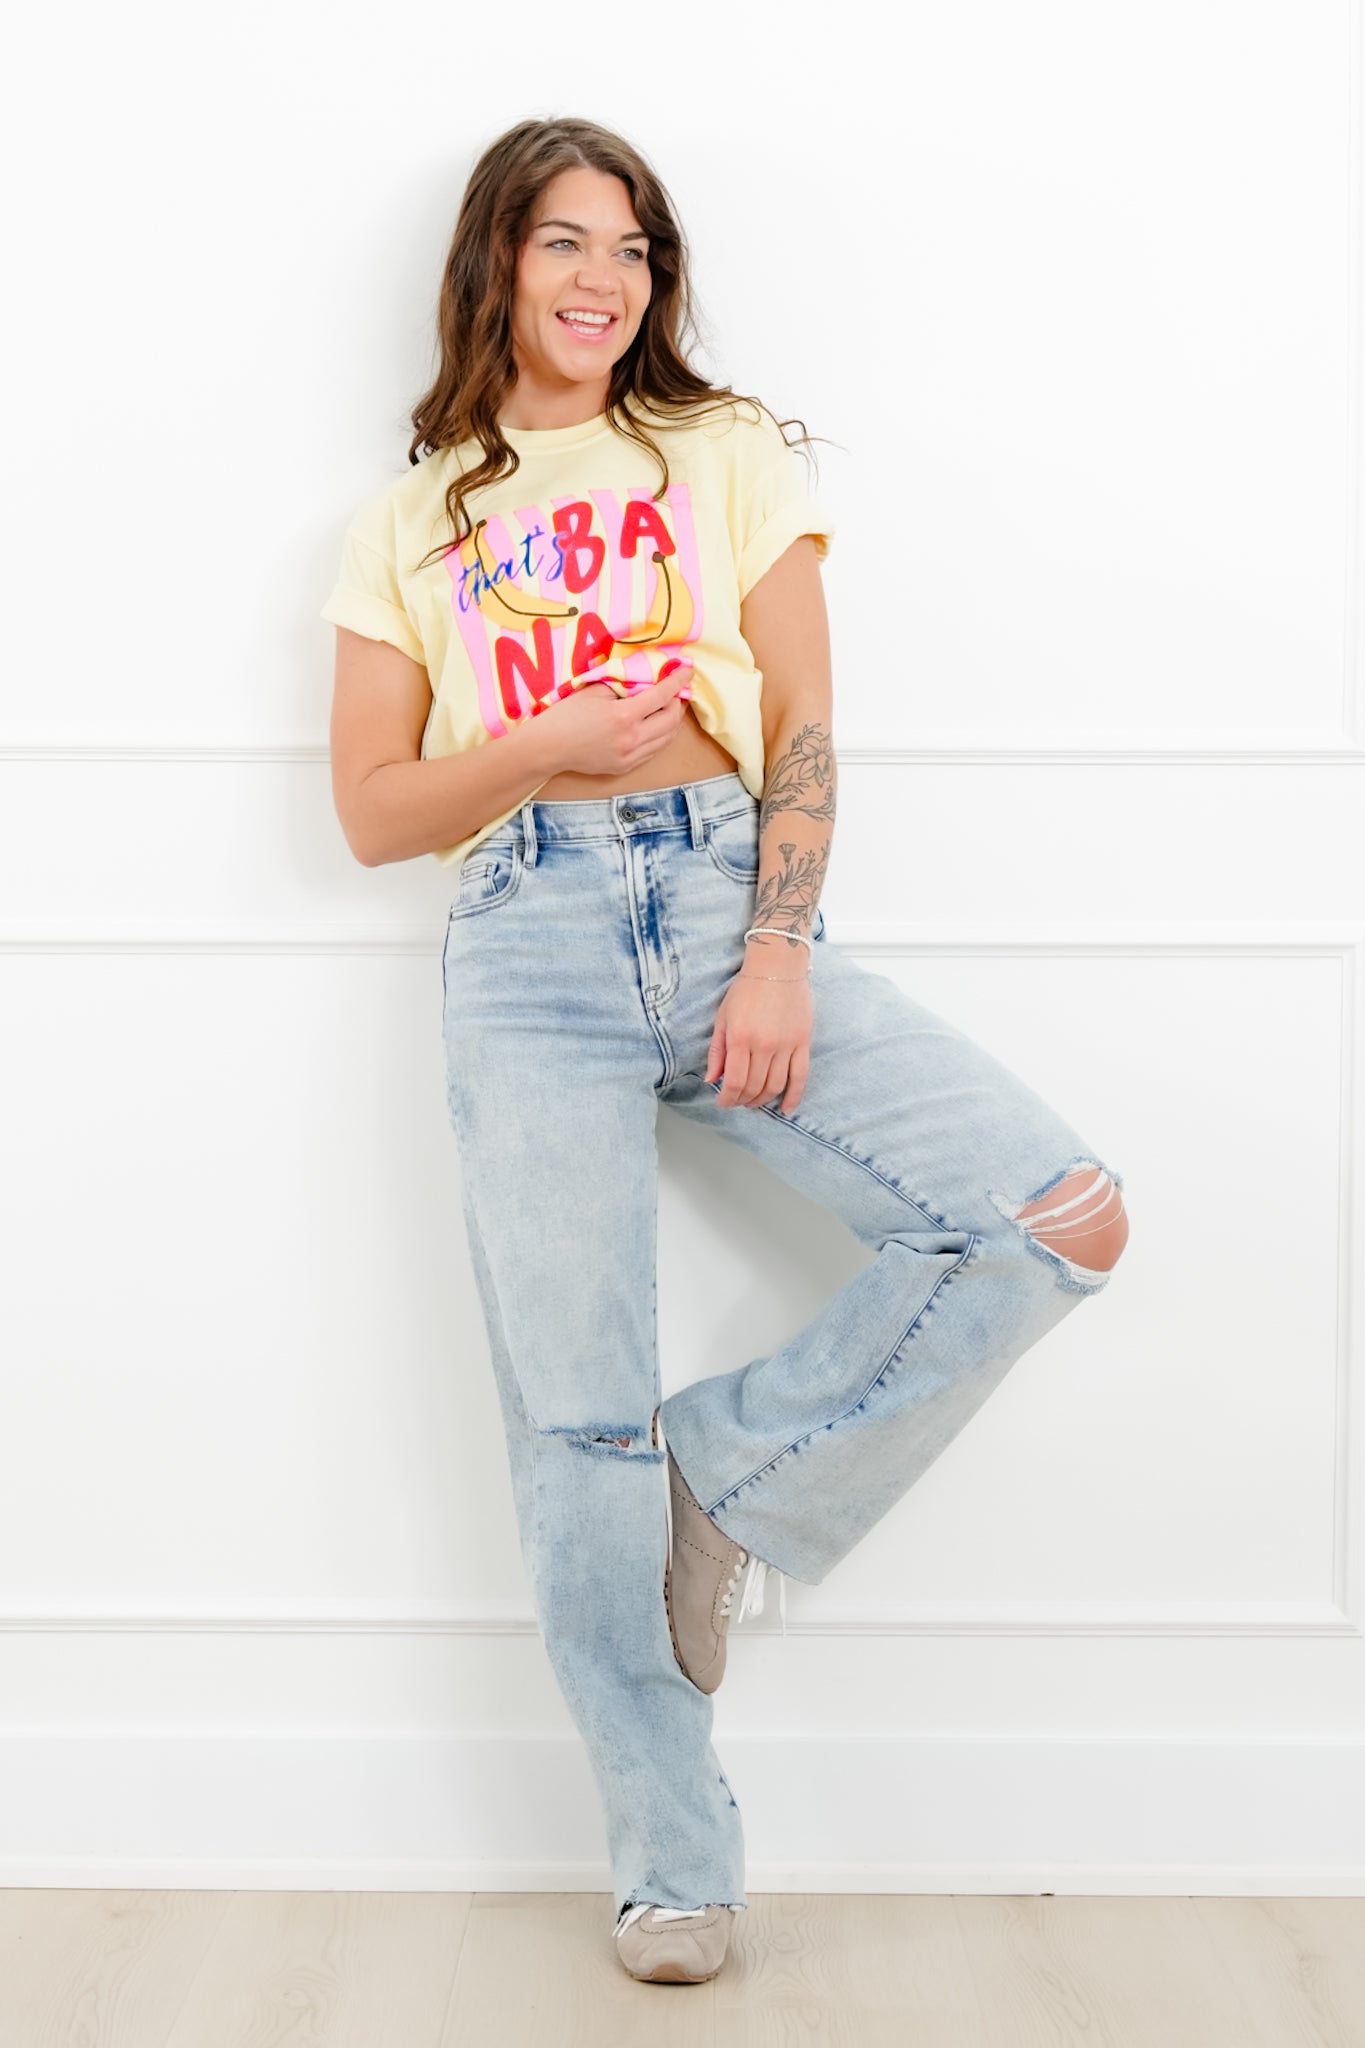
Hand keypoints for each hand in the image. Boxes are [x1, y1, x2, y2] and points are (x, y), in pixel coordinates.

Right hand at [536, 663, 692, 776]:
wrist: (548, 747)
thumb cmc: (566, 714)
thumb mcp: (596, 690)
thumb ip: (624, 685)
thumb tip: (648, 679)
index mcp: (624, 716)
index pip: (663, 695)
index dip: (678, 680)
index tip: (688, 670)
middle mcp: (632, 739)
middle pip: (672, 719)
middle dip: (678, 702)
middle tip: (675, 690)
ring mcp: (630, 757)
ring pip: (667, 738)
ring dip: (672, 720)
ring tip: (668, 707)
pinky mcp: (625, 767)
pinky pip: (653, 751)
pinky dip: (660, 736)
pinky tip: (654, 725)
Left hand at [705, 963, 812, 1111]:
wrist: (777, 967)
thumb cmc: (747, 989)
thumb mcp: (723, 1017)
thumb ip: (717, 1051)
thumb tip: (712, 1080)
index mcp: (740, 1038)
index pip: (734, 1082)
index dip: (727, 1098)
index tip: (723, 1102)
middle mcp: (764, 1045)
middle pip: (754, 1087)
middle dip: (743, 1100)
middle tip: (737, 1101)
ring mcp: (786, 1045)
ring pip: (775, 1086)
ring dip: (763, 1100)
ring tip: (754, 1102)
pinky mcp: (803, 1042)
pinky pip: (800, 1076)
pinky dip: (793, 1096)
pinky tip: (786, 1108)